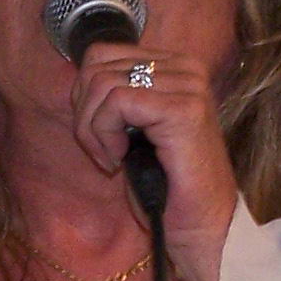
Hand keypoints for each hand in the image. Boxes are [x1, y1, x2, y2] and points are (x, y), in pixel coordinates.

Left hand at [71, 40, 237, 280]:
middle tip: (101, 151)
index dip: (84, 95)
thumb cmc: (165, 186)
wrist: (201, 228)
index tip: (98, 135)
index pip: (102, 53)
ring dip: (92, 128)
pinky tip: (118, 161)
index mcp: (175, 65)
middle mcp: (187, 68)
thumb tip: (79, 77)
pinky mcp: (184, 110)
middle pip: (97, 64)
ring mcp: (189, 86)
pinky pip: (118, 102)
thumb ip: (113, 96)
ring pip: (103, 83)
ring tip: (111, 159)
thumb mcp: (132, 129)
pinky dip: (104, 134)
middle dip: (84, 112)